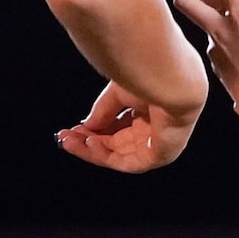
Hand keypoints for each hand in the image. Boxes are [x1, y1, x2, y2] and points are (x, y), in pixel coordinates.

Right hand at [56, 82, 200, 172]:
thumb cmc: (153, 75)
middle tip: (66, 137)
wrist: (173, 79)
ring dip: (92, 149)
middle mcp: (154, 128)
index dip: (95, 129)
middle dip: (88, 141)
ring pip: (118, 154)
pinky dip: (105, 155)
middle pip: (116, 142)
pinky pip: (128, 162)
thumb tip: (85, 126)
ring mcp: (158, 143)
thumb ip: (103, 112)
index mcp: (150, 110)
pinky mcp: (159, 155)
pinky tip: (89, 143)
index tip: (74, 128)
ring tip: (70, 141)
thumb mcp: (119, 94)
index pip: (119, 125)